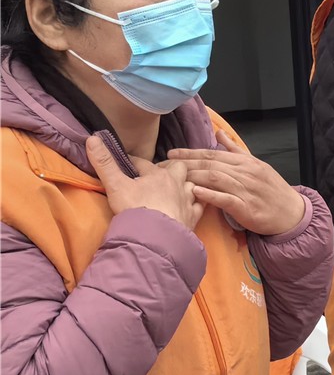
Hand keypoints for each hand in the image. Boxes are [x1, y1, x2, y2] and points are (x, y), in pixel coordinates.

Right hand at [86, 135, 202, 229]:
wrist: (155, 236)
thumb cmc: (135, 208)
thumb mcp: (115, 185)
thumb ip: (104, 163)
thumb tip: (92, 138)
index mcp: (157, 174)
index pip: (144, 162)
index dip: (134, 161)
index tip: (127, 162)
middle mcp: (176, 183)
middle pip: (178, 168)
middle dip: (170, 168)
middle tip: (160, 173)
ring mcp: (187, 200)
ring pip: (192, 184)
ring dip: (186, 184)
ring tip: (178, 187)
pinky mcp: (193, 217)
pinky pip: (200, 204)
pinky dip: (198, 202)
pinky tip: (194, 203)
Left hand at [168, 131, 304, 235]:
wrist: (292, 213)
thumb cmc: (272, 190)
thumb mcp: (257, 165)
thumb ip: (235, 150)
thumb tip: (219, 132)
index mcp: (246, 162)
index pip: (214, 154)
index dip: (191, 153)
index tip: (171, 153)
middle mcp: (246, 173)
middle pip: (211, 165)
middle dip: (186, 164)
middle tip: (164, 166)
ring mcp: (247, 190)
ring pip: (216, 179)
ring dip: (193, 177)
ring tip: (174, 178)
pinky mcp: (247, 208)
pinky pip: (226, 199)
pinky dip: (210, 195)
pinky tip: (195, 193)